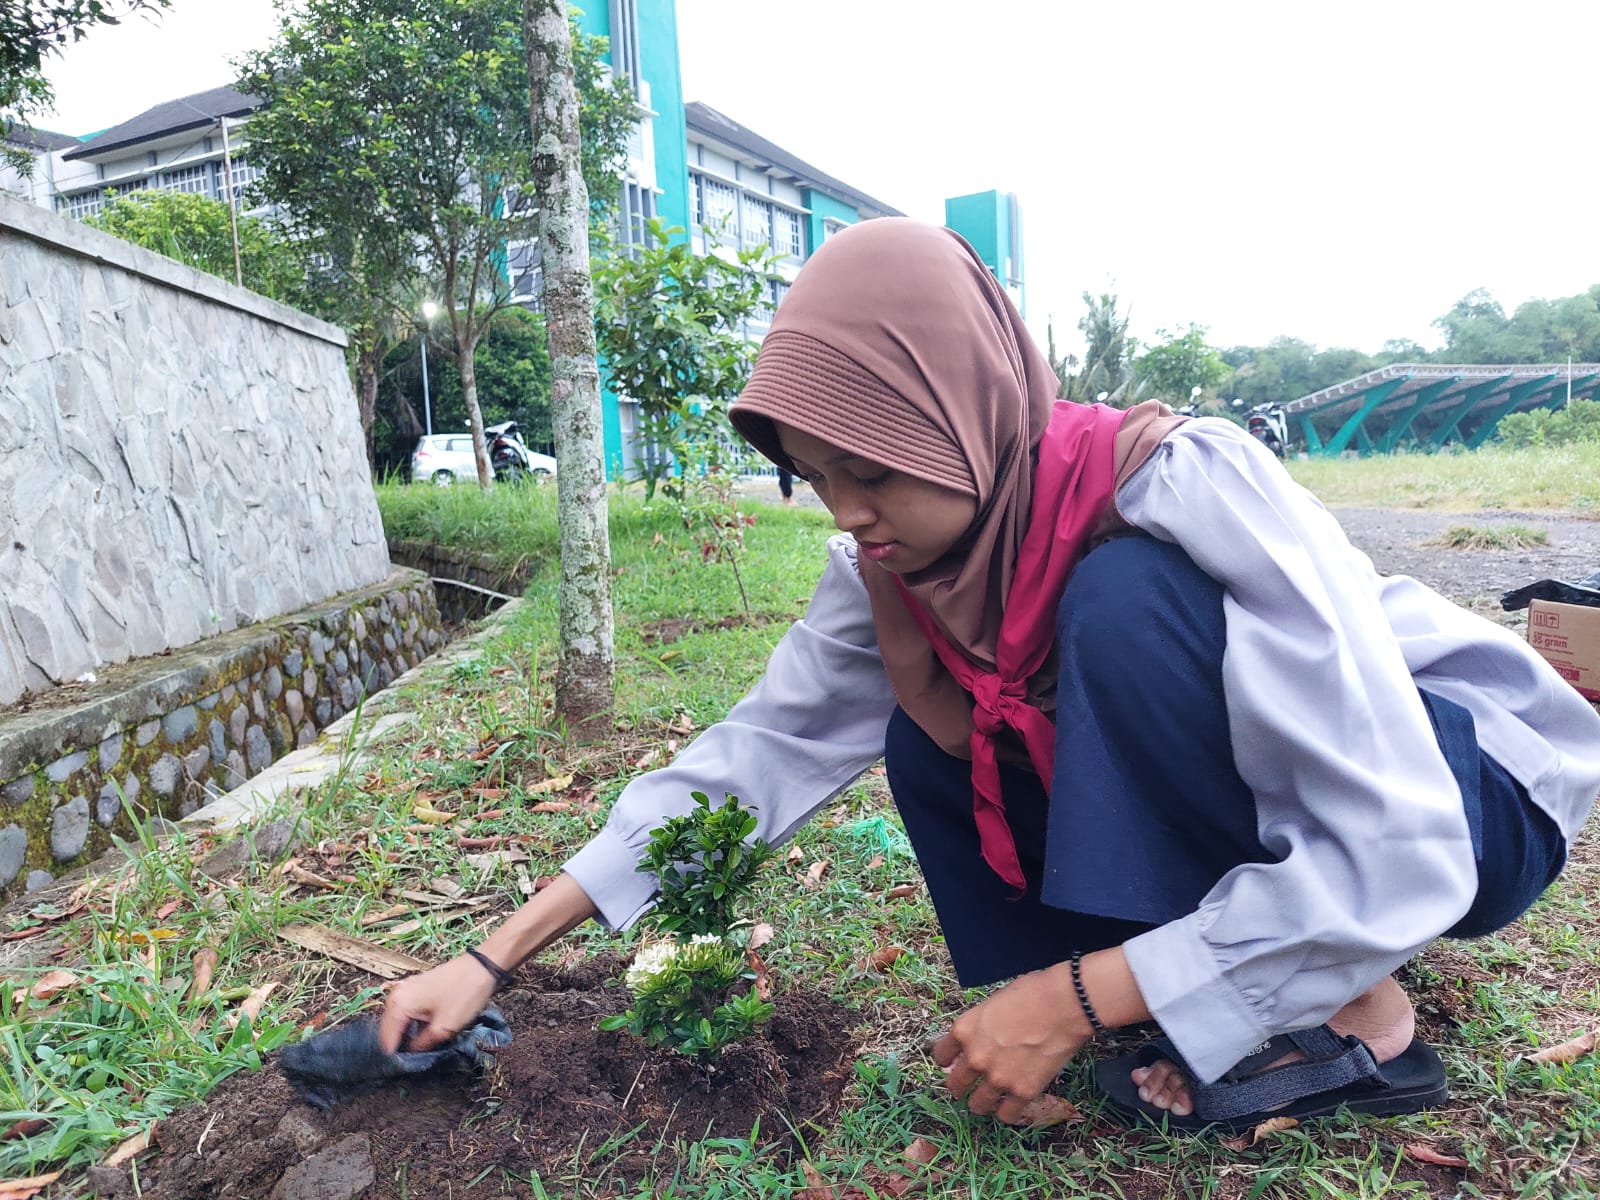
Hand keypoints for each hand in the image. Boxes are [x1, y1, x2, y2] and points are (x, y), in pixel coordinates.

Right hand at [378, 954, 498, 1053]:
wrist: (483, 966)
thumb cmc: (464, 995)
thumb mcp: (443, 1028)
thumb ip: (421, 1046)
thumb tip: (408, 1056)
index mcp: (398, 1004)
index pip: (386, 1041)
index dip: (395, 1059)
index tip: (404, 1072)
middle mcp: (395, 995)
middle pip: (388, 1031)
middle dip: (398, 1048)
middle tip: (412, 1064)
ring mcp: (404, 990)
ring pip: (397, 1022)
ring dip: (405, 1037)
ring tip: (417, 1053)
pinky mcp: (415, 989)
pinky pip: (406, 1013)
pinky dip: (411, 1026)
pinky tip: (422, 1036)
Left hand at [930, 963, 1090, 1124]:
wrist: (1064, 1004)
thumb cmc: (1031, 992)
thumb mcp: (993, 1003)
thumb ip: (981, 1026)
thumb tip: (982, 1038)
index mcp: (964, 1030)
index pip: (941, 1056)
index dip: (948, 1060)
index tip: (953, 1063)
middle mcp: (975, 1058)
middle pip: (955, 1084)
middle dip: (961, 1085)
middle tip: (970, 1085)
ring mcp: (998, 1078)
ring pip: (977, 1105)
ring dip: (981, 1103)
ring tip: (989, 1100)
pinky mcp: (1023, 1092)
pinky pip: (1006, 1115)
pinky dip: (1007, 1112)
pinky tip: (1012, 1105)